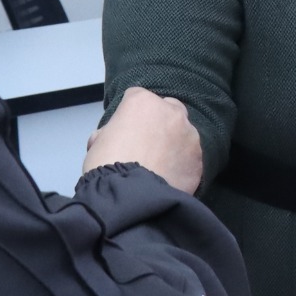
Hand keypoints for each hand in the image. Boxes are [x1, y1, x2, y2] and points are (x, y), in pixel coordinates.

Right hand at [85, 87, 203, 194]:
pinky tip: (169, 178)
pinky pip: (190, 158)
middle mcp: (171, 112)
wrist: (129, 198)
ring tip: (160, 166)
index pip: (137, 98)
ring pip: (184, 134)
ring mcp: (189, 135)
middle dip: (160, 123)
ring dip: (174, 144)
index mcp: (143, 102)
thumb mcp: (97, 143)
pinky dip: (182, 165)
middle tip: (148, 145)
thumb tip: (112, 137)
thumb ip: (110, 131)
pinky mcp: (199, 160)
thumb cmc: (107, 168)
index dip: (130, 116)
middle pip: (168, 110)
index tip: (127, 131)